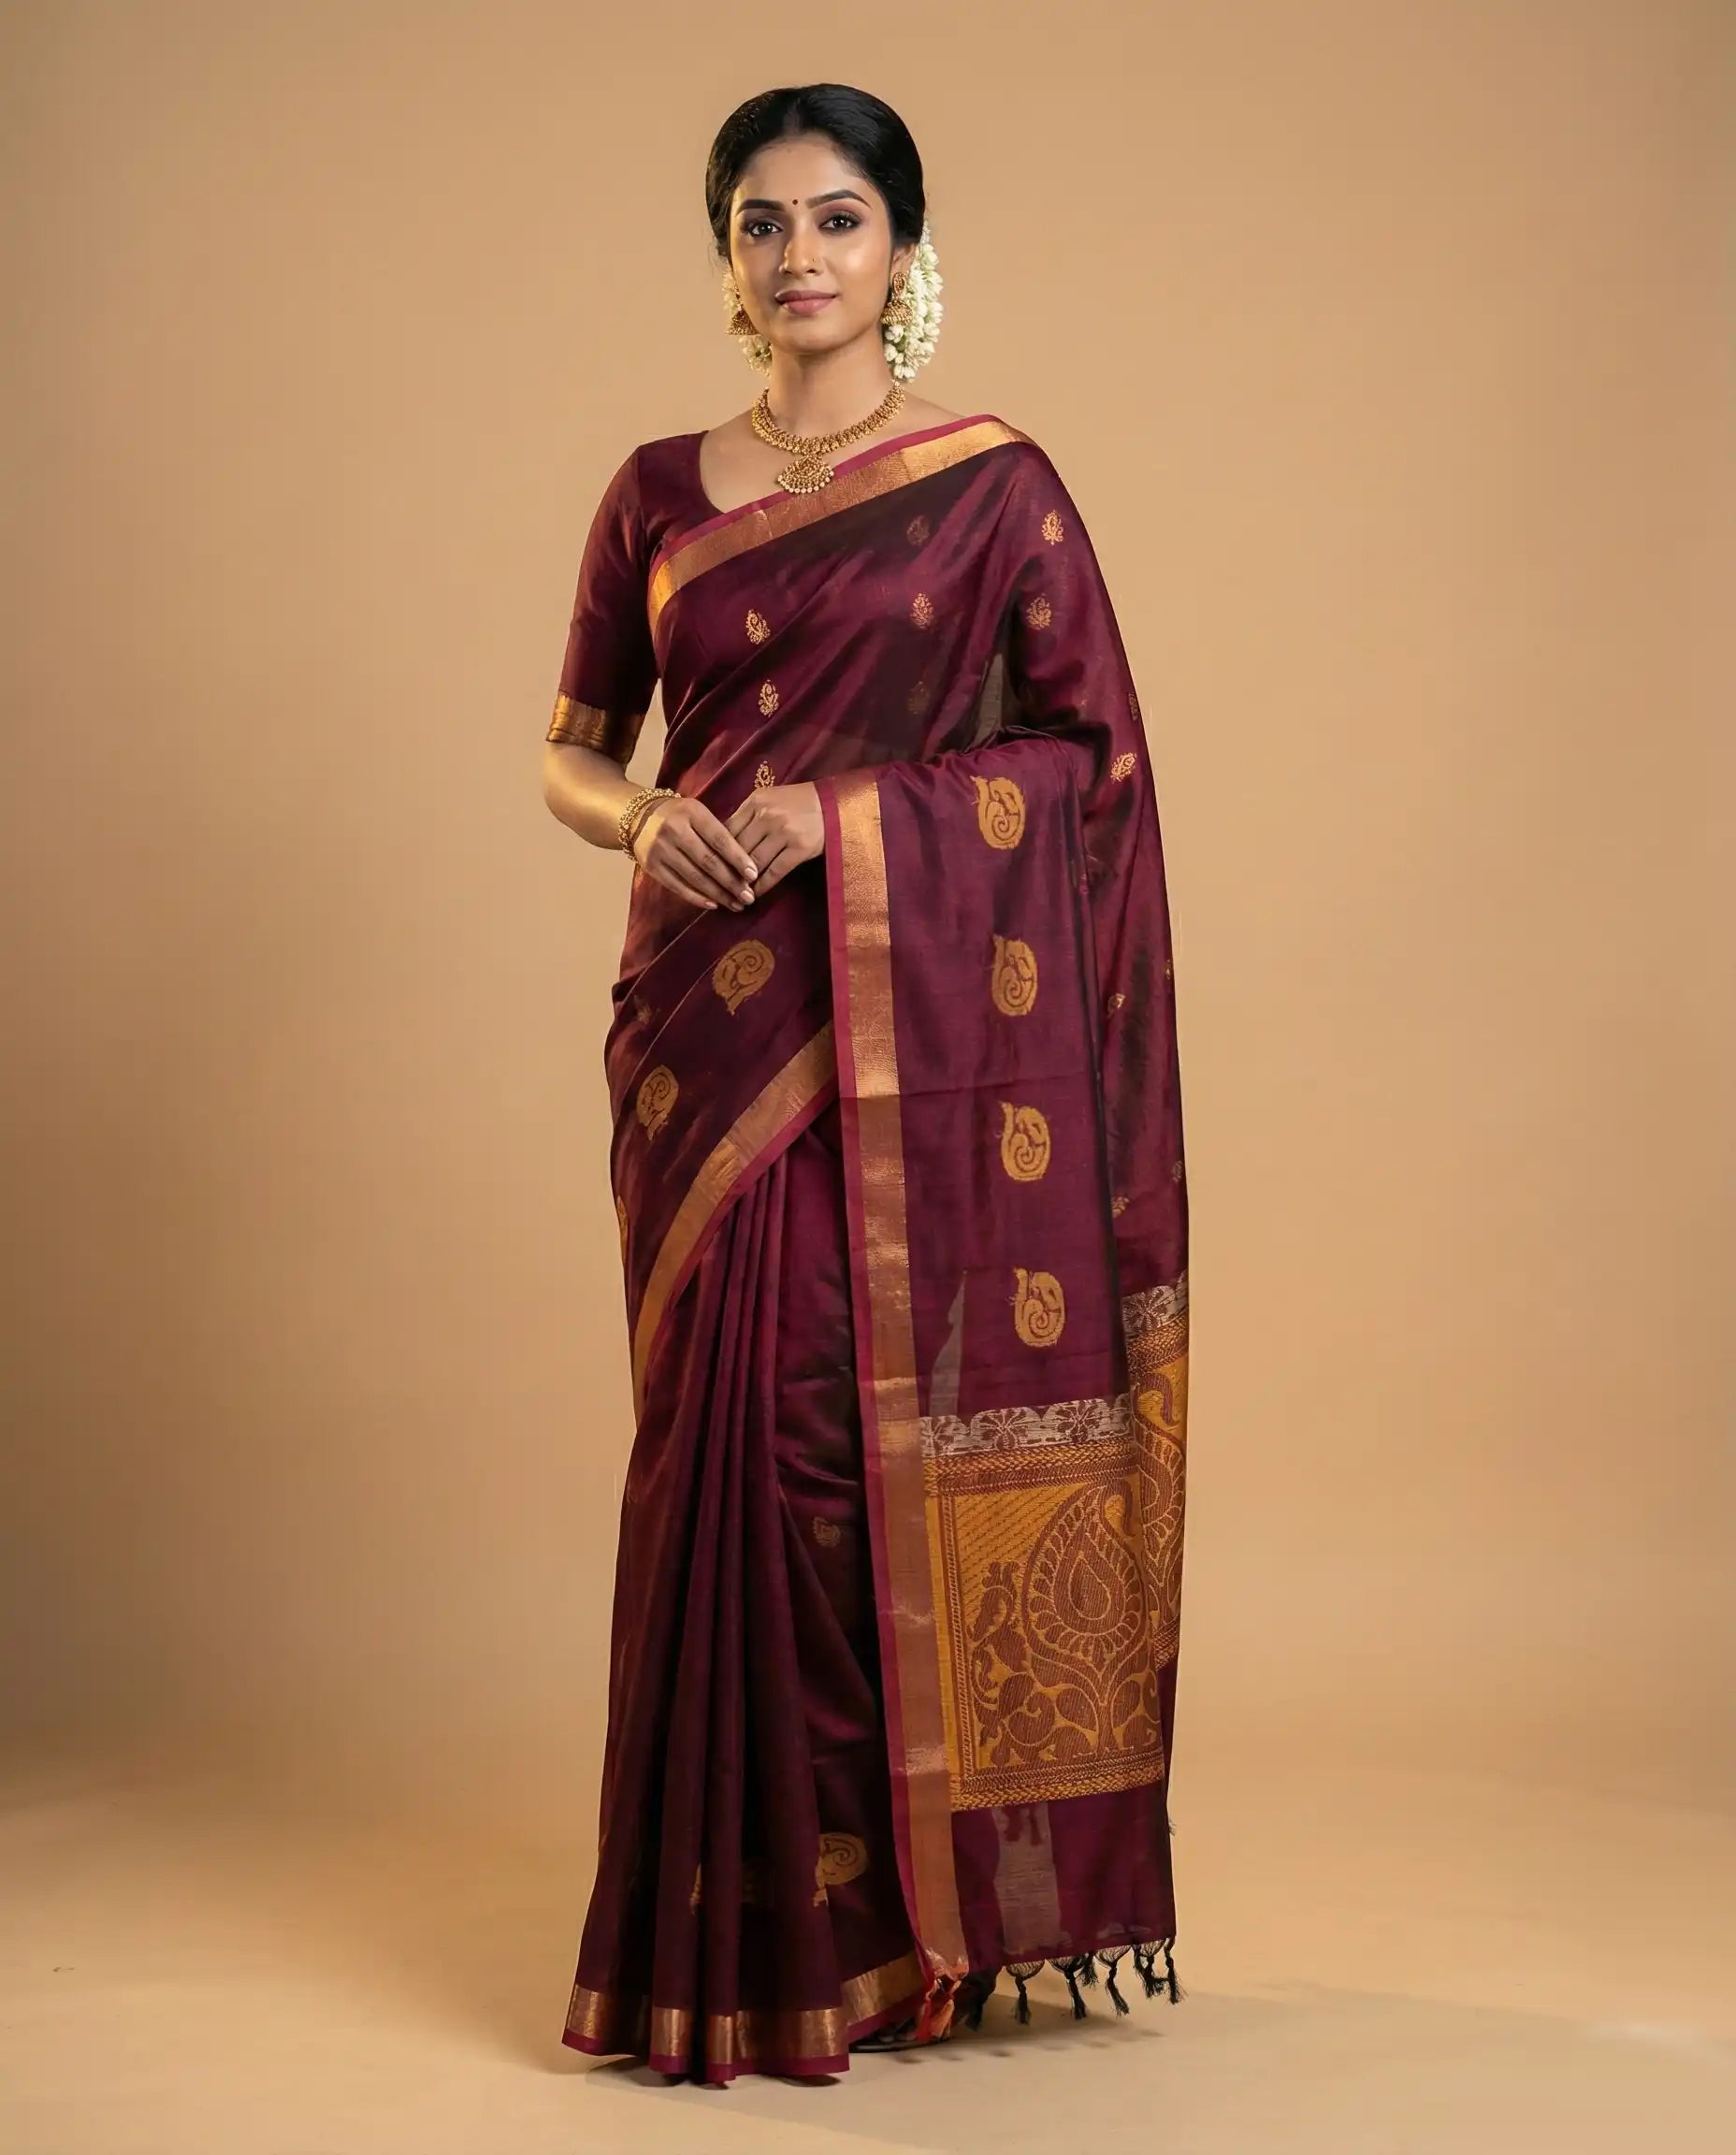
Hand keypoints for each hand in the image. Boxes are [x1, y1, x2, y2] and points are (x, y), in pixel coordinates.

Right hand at [631, 794, 759, 911]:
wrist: (637, 817)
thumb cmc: (679, 815)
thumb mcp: (698, 812)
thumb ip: (718, 832)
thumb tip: (745, 864)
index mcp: (692, 813)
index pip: (719, 839)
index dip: (738, 858)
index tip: (754, 875)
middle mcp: (674, 830)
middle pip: (708, 861)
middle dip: (731, 882)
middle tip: (749, 897)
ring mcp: (661, 849)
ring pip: (695, 877)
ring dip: (718, 894)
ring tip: (736, 904)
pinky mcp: (652, 866)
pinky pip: (678, 886)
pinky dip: (697, 897)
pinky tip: (714, 904)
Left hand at [725, 782, 824, 898]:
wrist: (833, 804)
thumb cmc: (798, 803)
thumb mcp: (769, 799)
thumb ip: (748, 816)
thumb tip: (724, 842)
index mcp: (755, 802)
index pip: (727, 831)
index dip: (718, 853)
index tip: (712, 869)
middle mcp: (767, 816)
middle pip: (738, 849)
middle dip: (728, 870)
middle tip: (720, 887)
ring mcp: (784, 832)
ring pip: (754, 862)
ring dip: (744, 882)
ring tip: (737, 894)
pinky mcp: (799, 848)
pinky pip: (775, 871)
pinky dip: (763, 886)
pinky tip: (757, 894)